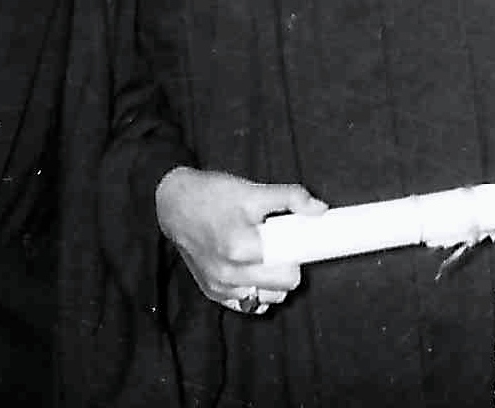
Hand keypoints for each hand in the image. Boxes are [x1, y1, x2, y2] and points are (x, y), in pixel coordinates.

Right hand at [154, 166, 326, 313]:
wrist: (175, 205)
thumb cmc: (213, 195)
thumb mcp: (253, 190)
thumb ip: (290, 198)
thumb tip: (319, 209)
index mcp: (240, 248)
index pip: (290, 271)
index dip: (300, 255)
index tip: (302, 242)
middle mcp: (228, 274)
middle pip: (283, 287)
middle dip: (290, 266)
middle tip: (284, 245)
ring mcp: (220, 287)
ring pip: (268, 299)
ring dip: (275, 282)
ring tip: (269, 256)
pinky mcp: (213, 293)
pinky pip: (248, 304)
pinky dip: (257, 290)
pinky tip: (255, 269)